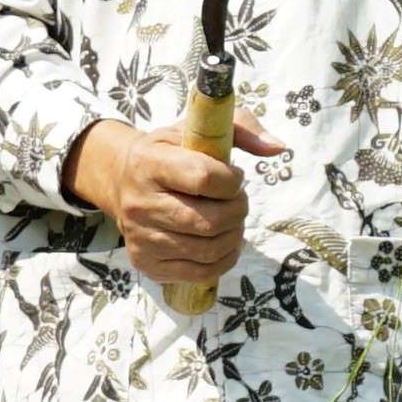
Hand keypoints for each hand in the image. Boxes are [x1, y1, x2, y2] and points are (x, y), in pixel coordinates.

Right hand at [69, 114, 282, 287]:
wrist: (123, 180)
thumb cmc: (171, 152)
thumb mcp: (198, 128)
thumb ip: (242, 129)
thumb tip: (278, 148)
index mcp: (149, 163)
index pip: (204, 178)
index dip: (232, 180)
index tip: (233, 177)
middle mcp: (139, 203)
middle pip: (210, 221)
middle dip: (238, 211)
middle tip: (237, 201)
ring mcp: (141, 237)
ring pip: (209, 249)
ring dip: (235, 235)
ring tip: (232, 220)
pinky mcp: (147, 263)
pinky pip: (201, 272)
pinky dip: (225, 259)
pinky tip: (224, 241)